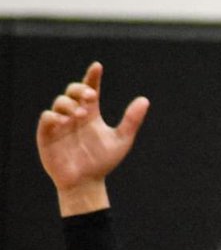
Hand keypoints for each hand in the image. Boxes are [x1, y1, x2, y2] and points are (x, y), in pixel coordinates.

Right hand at [37, 62, 149, 213]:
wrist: (86, 182)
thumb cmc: (102, 161)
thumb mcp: (122, 140)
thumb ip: (131, 120)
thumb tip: (145, 100)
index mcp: (92, 113)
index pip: (91, 89)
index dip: (92, 77)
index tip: (98, 67)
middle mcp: (75, 114)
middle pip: (73, 91)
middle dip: (80, 89)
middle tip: (92, 97)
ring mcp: (60, 123)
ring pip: (60, 102)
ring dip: (70, 103)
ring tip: (80, 113)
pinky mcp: (48, 134)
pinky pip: (46, 118)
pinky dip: (54, 115)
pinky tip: (64, 120)